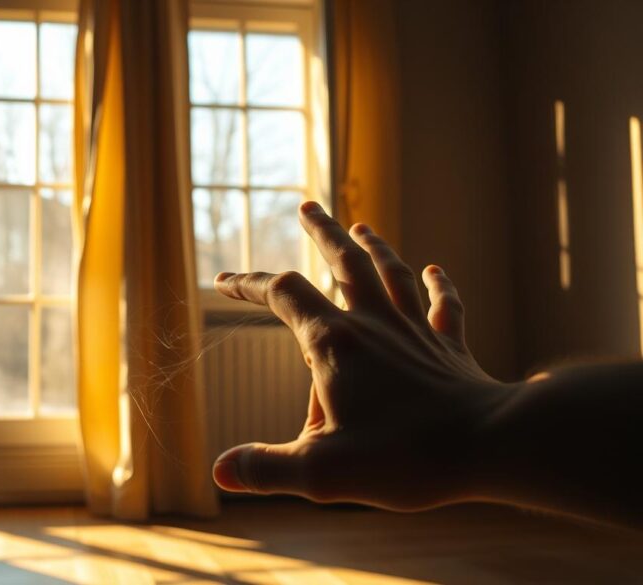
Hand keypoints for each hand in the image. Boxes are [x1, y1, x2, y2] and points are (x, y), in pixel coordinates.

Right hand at [211, 201, 510, 510]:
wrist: (493, 446)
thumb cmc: (405, 458)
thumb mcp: (321, 473)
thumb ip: (266, 469)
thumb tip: (220, 472)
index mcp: (334, 344)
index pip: (282, 294)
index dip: (249, 284)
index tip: (222, 281)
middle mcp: (374, 324)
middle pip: (344, 262)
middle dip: (322, 233)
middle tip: (307, 206)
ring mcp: (415, 333)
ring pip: (391, 274)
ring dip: (374, 248)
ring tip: (361, 226)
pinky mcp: (451, 350)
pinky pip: (443, 307)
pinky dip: (438, 286)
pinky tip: (435, 271)